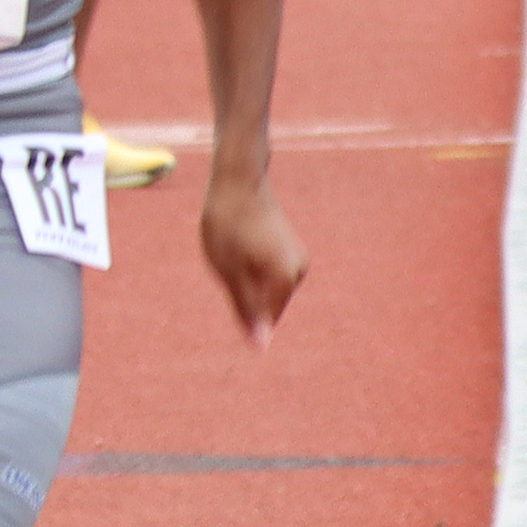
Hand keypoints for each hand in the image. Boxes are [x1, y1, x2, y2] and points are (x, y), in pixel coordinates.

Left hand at [199, 170, 304, 343]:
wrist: (238, 181)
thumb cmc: (228, 225)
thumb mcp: (228, 273)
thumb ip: (246, 310)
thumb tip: (260, 345)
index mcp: (286, 278)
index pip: (265, 318)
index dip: (240, 309)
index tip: (227, 278)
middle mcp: (300, 270)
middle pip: (267, 304)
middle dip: (244, 294)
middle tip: (227, 260)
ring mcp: (297, 258)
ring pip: (267, 288)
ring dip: (247, 280)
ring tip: (233, 249)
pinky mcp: (290, 249)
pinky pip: (270, 274)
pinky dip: (252, 268)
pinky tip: (240, 243)